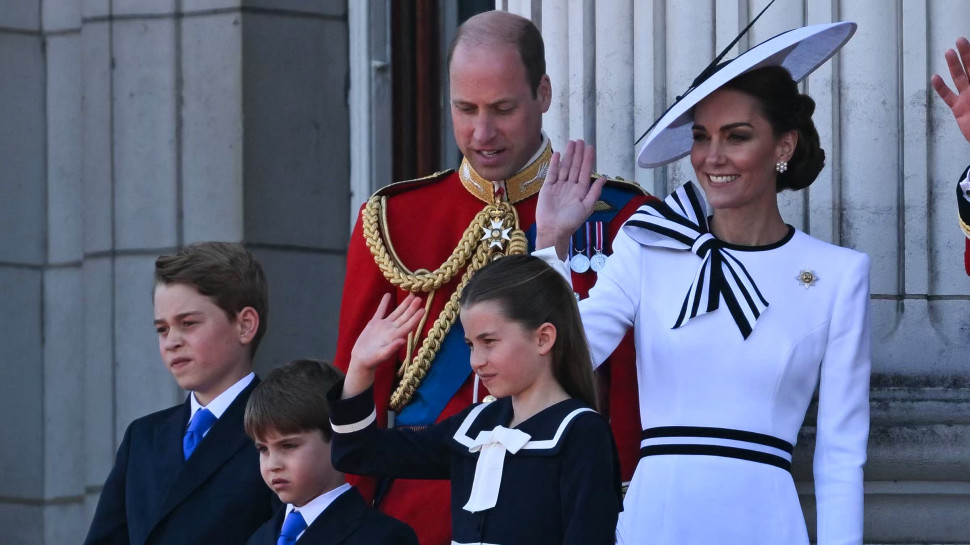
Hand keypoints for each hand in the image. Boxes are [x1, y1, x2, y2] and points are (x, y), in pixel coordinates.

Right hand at [343, 293, 423, 397]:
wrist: (361, 360)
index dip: (416, 318)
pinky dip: (384, 303)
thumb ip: (391, 348)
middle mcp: (392, 330)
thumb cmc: (371, 360)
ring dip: (403, 304)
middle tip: (419, 298)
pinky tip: (388, 295)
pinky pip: (380, 311)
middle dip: (412, 308)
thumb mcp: (381, 355)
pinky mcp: (374, 324)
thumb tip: (402, 341)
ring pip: (396, 312)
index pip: (408, 326)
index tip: (423, 309)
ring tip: (411, 295)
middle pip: (405, 317)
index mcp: (394, 337)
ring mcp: (384, 326)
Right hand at [535, 140, 605, 259]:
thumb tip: (604, 178)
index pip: (585, 171)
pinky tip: (558, 154)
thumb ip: (595, 192)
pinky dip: (554, 163)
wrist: (553, 230)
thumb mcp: (587, 207)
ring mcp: (559, 186)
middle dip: (578, 154)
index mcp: (581, 190)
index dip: (588, 159)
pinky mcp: (548, 187)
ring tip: (571, 143)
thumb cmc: (571, 221)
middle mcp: (570, 186)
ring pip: (564, 167)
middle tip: (580, 140)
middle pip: (575, 166)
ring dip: (568, 155)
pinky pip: (552, 173)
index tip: (589, 147)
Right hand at [931, 37, 969, 143]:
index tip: (969, 43)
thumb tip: (955, 78)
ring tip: (948, 52)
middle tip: (961, 40)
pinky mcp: (958, 109)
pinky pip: (947, 96)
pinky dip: (941, 88)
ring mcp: (967, 98)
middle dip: (967, 54)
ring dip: (953, 65)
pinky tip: (935, 78)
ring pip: (959, 78)